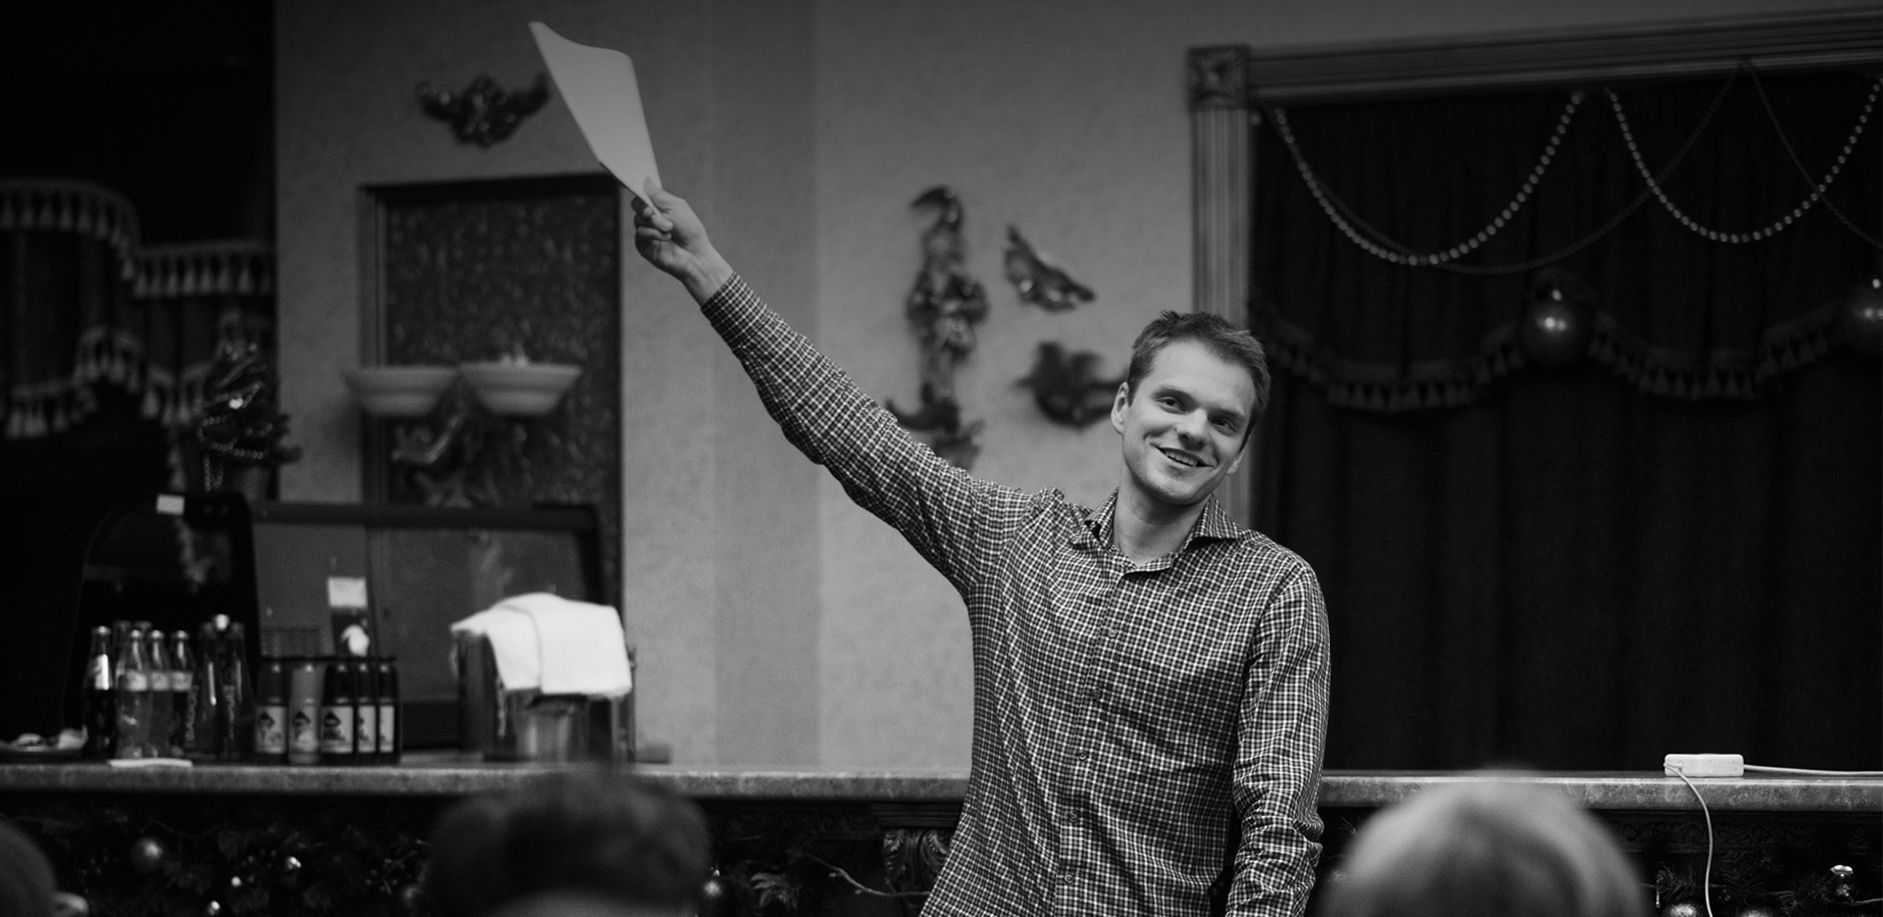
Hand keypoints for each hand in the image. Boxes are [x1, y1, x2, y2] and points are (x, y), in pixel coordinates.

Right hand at [632, 180, 732, 300]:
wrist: (694, 254)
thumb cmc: (690, 230)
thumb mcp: (676, 206)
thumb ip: (659, 195)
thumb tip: (645, 180)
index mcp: (659, 207)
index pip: (643, 195)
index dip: (641, 193)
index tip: (641, 191)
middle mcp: (651, 218)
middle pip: (637, 205)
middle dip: (647, 209)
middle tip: (654, 213)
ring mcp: (647, 231)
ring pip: (638, 220)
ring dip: (655, 223)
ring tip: (670, 229)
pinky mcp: (643, 245)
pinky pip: (640, 233)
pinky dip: (653, 234)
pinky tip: (666, 238)